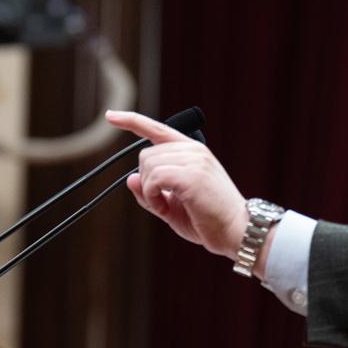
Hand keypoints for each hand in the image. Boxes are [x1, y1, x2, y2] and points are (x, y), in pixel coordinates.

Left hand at [105, 110, 248, 257]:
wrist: (236, 231)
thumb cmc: (208, 219)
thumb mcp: (172, 205)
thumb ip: (150, 191)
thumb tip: (130, 178)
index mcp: (192, 151)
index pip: (157, 129)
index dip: (131, 121)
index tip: (111, 116)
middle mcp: (193, 150)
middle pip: (146, 154)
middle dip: (146, 181)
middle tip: (162, 201)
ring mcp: (194, 160)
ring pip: (148, 165)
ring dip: (149, 190)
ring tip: (166, 205)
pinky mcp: (192, 175)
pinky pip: (154, 178)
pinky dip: (151, 195)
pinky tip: (165, 205)